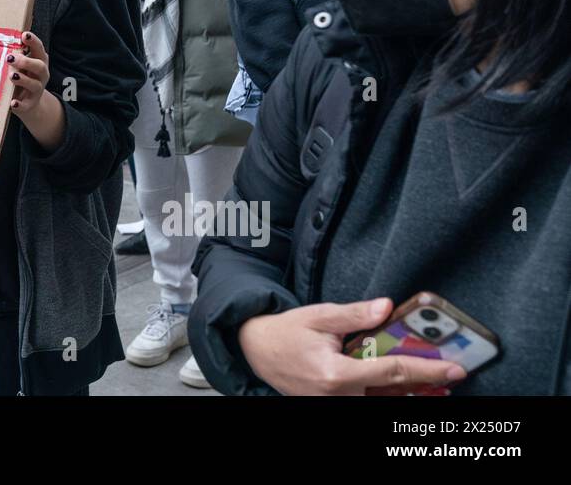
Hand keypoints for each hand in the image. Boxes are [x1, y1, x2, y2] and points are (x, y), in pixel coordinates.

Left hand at [8, 31, 64, 150]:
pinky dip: (20, 105)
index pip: (39, 49)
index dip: (33, 41)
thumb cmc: (22, 77)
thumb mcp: (21, 65)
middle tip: (10, 58)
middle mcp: (41, 75)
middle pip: (39, 66)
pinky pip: (26, 106)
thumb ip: (15, 55)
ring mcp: (37, 90)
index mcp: (39, 61)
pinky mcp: (30, 104)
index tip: (24, 35)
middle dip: (26, 61)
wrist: (29, 104)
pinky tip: (13, 103)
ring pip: (35, 85)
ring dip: (23, 80)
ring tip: (11, 76)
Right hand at [238, 298, 467, 395]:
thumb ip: (354, 315)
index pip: (392, 372)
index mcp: (336, 374)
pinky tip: (404, 387)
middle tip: (451, 375)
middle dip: (425, 384)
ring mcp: (335, 404)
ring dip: (408, 392)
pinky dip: (389, 394)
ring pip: (383, 401)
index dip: (427, 370)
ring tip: (434, 382)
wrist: (256, 350)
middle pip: (394, 394)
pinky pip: (368, 401)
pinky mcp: (334, 405)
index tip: (454, 369)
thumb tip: (387, 306)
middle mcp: (338, 396)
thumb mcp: (319, 316)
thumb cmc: (285, 332)